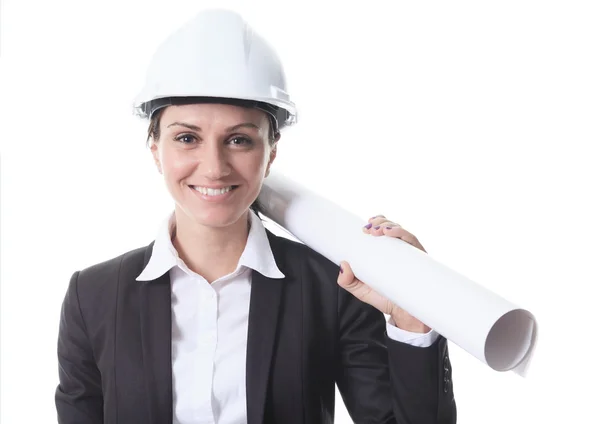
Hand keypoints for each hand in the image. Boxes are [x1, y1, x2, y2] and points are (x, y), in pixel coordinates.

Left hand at [336, 215, 430, 332]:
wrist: (404, 315)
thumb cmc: (385, 299)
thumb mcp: (361, 290)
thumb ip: (348, 281)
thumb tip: (343, 265)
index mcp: (386, 253)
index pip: (384, 230)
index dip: (377, 222)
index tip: (365, 224)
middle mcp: (400, 250)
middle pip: (393, 227)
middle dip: (381, 222)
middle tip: (368, 228)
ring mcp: (411, 254)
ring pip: (403, 232)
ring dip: (390, 225)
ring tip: (379, 230)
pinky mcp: (421, 259)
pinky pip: (414, 241)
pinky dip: (403, 234)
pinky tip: (391, 233)